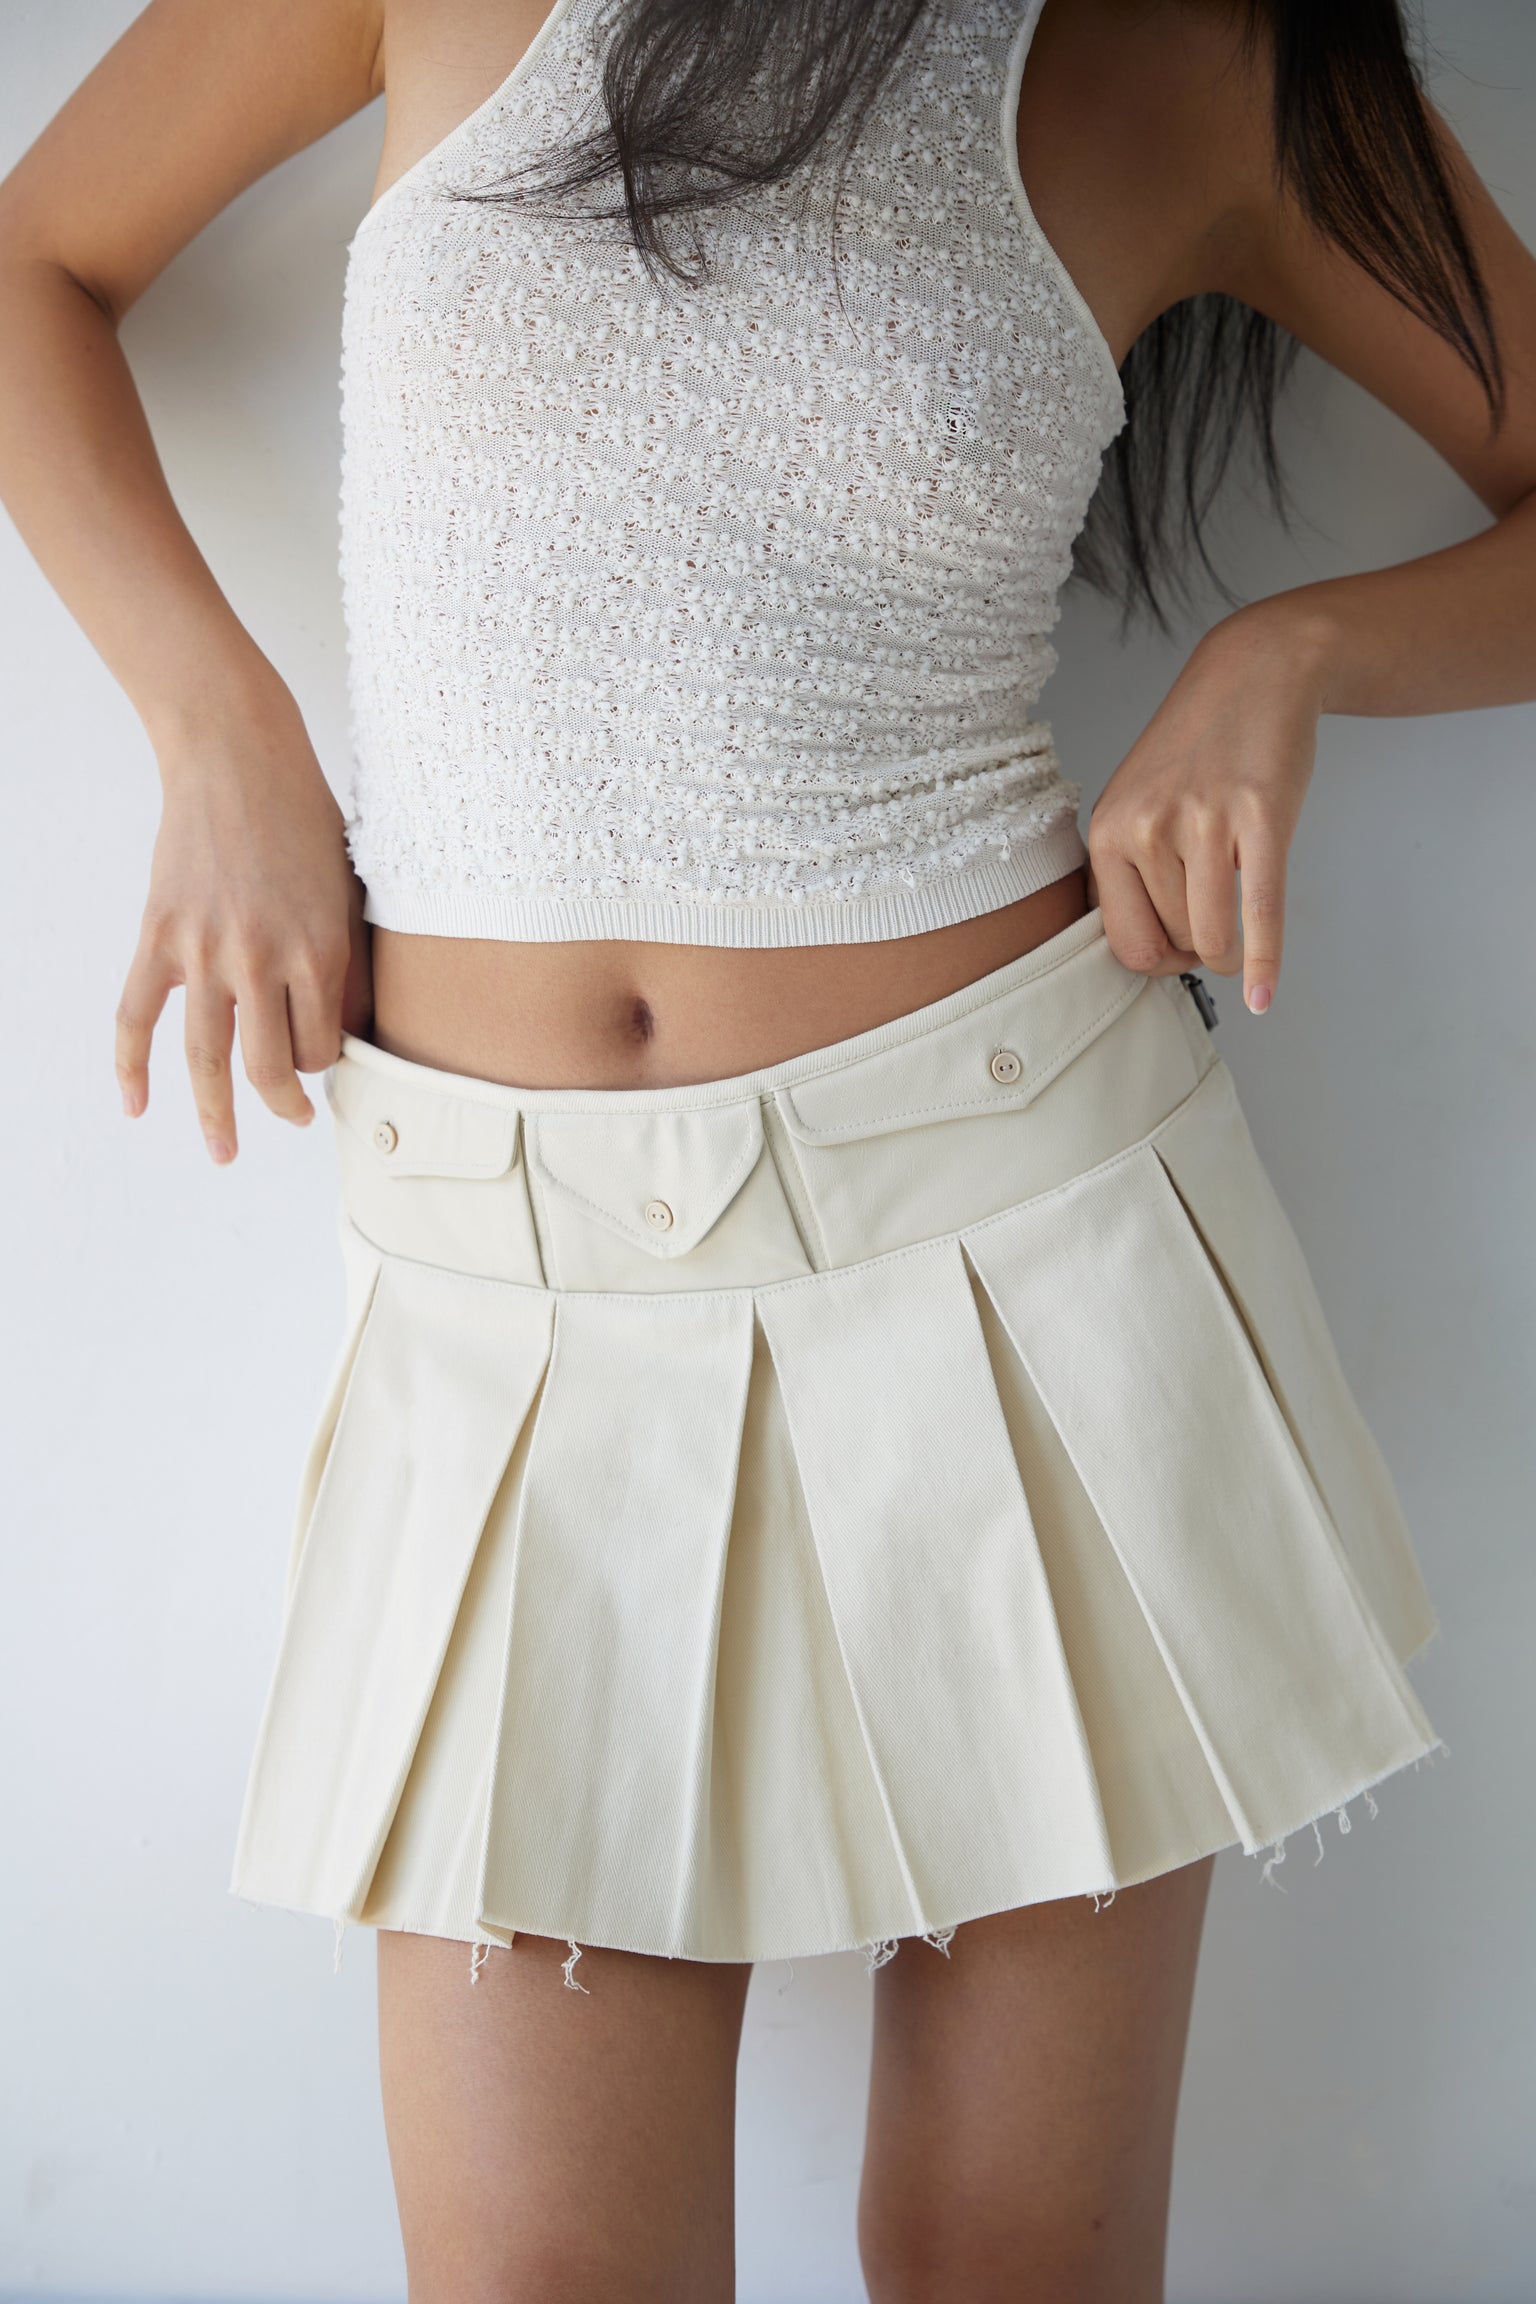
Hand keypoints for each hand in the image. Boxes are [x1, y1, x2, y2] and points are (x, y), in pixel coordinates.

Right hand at [116, 675, 372, 1161]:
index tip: (325, 1059)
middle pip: (271, 1069)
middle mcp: (261, 961)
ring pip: (208, 1060)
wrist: (237, 757)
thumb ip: (347, 962)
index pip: (321, 1047)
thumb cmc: (305, 818)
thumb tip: (348, 1027)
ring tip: (224, 1152)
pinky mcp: (160, 937)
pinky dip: (130, 1067)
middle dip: (285, 1104)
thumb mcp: (350, 891)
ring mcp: (205, 952)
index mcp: (319, 951)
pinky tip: (137, 1106)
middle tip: (295, 1118)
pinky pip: (137, 1016)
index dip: (326, 1062)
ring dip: (217, 1116)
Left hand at [1085, 609, 1327, 1015]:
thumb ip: (1124, 871)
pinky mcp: (1262, 819)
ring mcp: (1205, 823)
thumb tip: (1131, 953)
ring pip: (1213, 937)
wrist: (1255, 676)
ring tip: (1238, 938)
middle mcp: (1149, 829)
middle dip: (1197, 949)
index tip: (1175, 951)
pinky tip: (1264, 996)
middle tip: (1213, 926)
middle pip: (1174, 942)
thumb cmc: (1195, 749)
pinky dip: (1265, 964)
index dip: (1155, 961)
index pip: (1124, 942)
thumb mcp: (1133, 802)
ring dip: (1231, 954)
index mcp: (1109, 831)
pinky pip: (1261, 914)